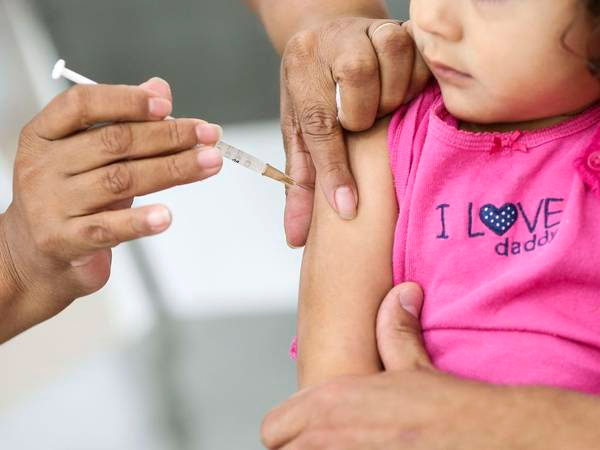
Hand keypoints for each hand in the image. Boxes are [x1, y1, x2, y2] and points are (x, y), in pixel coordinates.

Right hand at [0, 78, 222, 339]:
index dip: (126, 100)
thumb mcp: (88, 154)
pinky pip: (109, 228)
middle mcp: (43, 165)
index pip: (81, 104)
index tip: (167, 104)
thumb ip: (122, 121)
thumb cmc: (71, 196)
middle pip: (114, 142)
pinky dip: (140, 221)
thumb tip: (159, 89)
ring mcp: (50, 204)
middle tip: (209, 136)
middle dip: (169, 136)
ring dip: (172, 169)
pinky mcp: (64, 240)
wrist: (36, 253)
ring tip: (209, 163)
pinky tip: (166, 216)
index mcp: (45, 134)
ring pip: (121, 180)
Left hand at [261, 283, 593, 448]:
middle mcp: (331, 439)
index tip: (308, 430)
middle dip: (302, 447)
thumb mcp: (416, 366)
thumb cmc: (453, 410)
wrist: (494, 439)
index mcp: (332, 404)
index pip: (273, 429)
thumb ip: (395, 330)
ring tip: (356, 443)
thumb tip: (401, 296)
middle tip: (336, 439)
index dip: (290, 429)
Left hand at [280, 18, 429, 246]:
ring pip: (393, 59)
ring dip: (393, 95)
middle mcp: (333, 41)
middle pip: (358, 82)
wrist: (331, 37)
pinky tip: (405, 92)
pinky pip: (422, 56)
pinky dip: (418, 81)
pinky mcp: (402, 27)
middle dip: (365, 116)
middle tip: (364, 124)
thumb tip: (296, 238)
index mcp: (301, 68)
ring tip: (384, 107)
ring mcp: (368, 29)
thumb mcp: (300, 134)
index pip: (318, 123)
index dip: (334, 170)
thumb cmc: (315, 93)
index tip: (347, 209)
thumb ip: (301, 184)